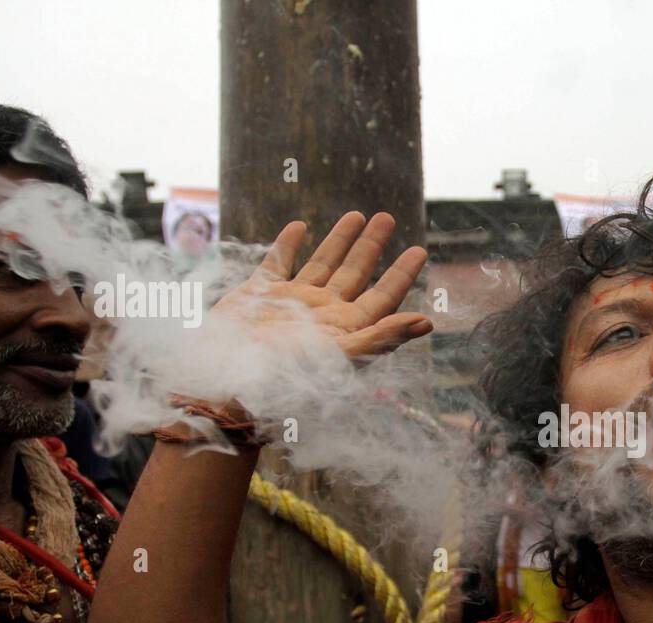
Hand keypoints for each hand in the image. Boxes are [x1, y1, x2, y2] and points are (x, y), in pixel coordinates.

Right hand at [213, 211, 430, 358]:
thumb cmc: (286, 373)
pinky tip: (299, 227)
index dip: (401, 274)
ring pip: (321, 263)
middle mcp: (322, 313)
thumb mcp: (341, 354)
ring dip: (338, 240)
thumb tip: (425, 322)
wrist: (227, 377)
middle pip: (355, 273)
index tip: (419, 250)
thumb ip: (382, 337)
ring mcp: (291, 303)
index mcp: (345, 328)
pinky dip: (287, 245)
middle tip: (387, 218)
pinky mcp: (259, 294)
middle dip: (371, 246)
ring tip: (356, 215)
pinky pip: (277, 263)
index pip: (382, 296)